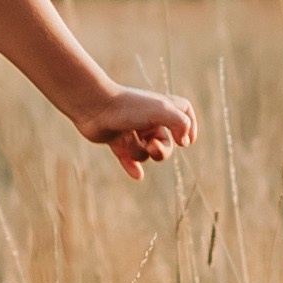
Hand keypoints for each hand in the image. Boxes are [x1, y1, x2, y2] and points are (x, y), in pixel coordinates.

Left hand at [73, 85, 198, 176]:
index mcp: (162, 107)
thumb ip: (180, 123)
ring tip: (127, 141)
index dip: (189, 127)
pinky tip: (137, 175)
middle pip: (165, 144)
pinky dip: (132, 166)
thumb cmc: (128, 106)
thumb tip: (186, 142)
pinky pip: (128, 158)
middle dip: (161, 151)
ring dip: (138, 151)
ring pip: (144, 153)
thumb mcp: (162, 111)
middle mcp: (148, 118)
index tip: (185, 141)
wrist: (93, 106)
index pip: (185, 113)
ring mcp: (132, 130)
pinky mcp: (116, 140)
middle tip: (152, 148)